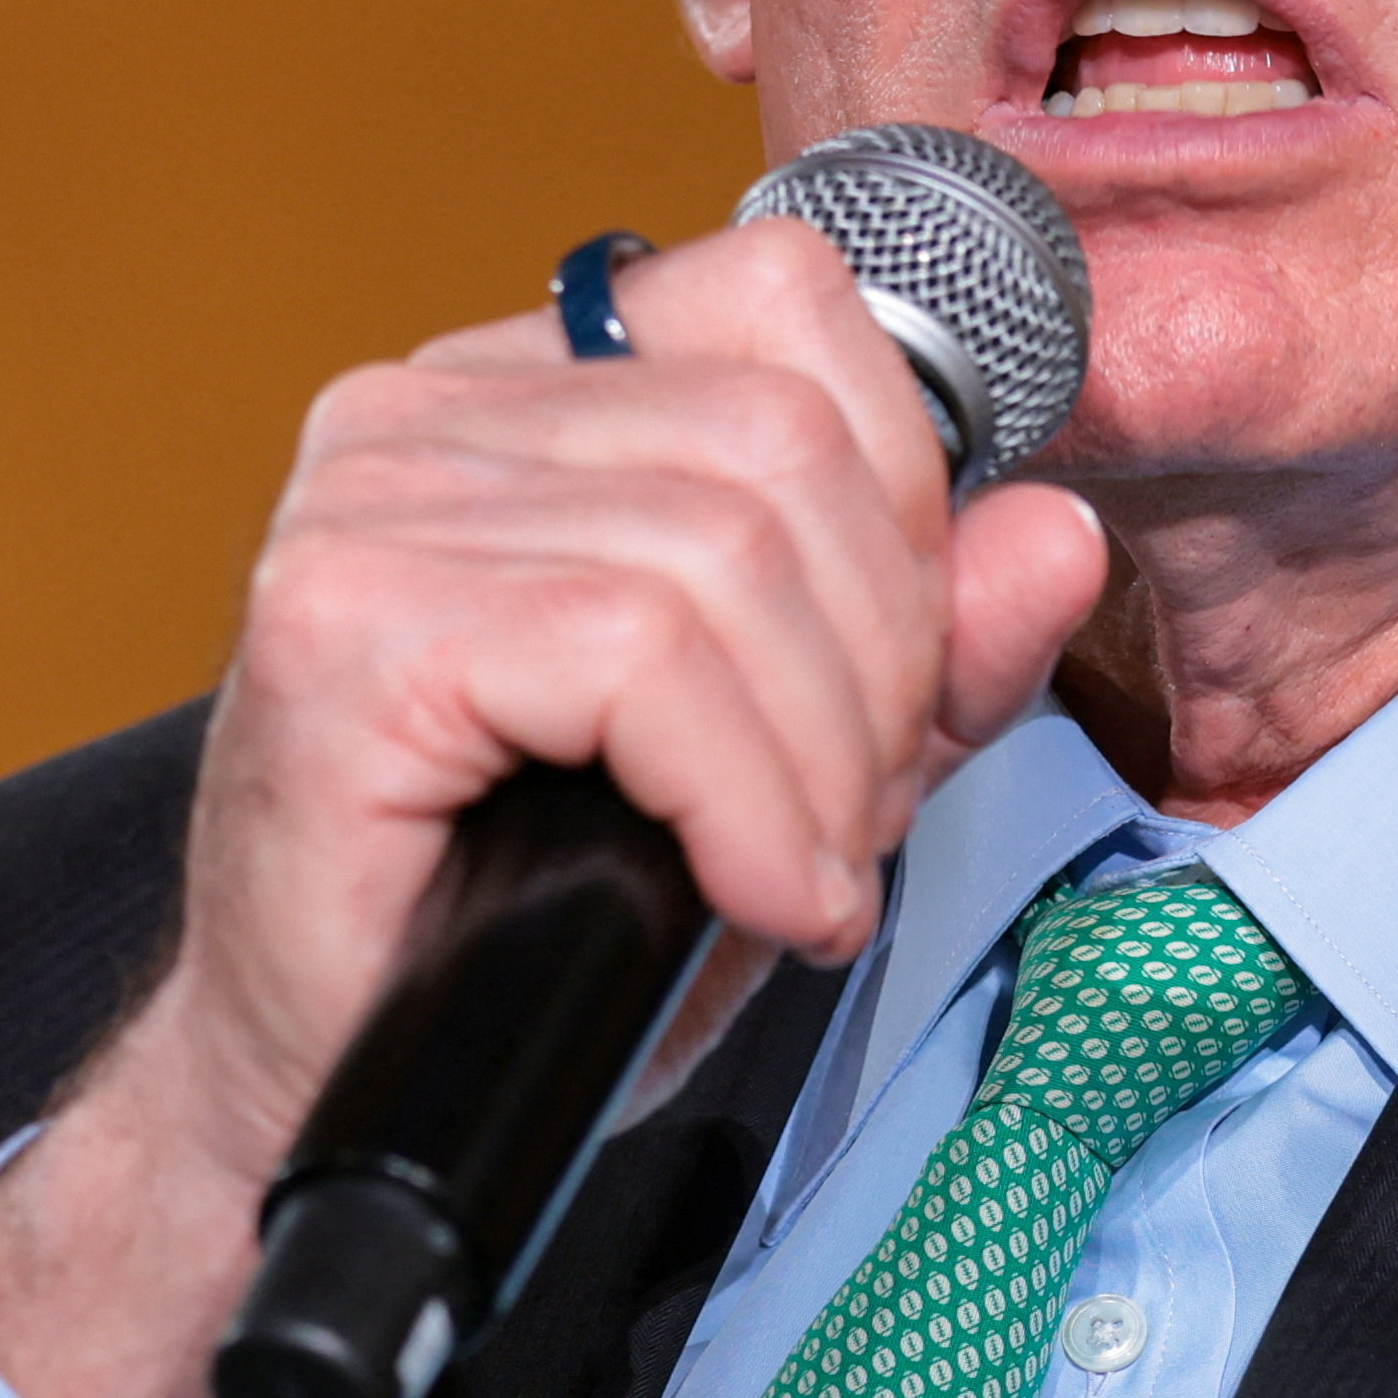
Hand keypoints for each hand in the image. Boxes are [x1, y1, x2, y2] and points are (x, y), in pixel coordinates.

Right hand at [0, 218, 1110, 1397]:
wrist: (340, 1096)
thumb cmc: (539, 925)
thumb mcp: (792, 765)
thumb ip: (929, 648)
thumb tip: (1057, 531)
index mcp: (526, 390)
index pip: (782, 301)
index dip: (900, 482)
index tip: (900, 674)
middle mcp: (426, 409)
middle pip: (783, 440)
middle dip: (881, 657)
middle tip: (852, 822)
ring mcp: (369, 504)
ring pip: (727, 554)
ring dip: (819, 759)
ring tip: (797, 878)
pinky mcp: (346, 626)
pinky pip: (638, 657)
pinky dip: (743, 800)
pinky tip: (751, 897)